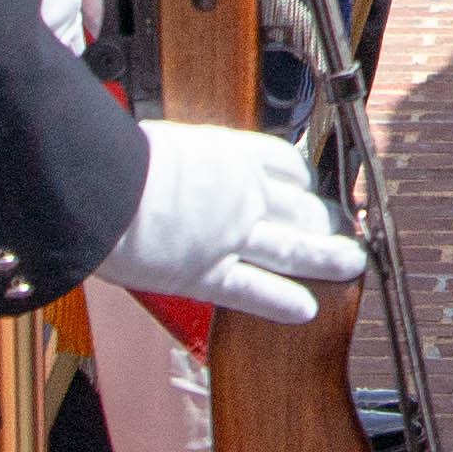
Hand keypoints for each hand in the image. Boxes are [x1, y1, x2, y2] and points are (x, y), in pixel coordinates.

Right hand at [100, 123, 366, 323]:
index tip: (315, 186)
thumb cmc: (117, 156)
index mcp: (231, 153)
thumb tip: (177, 162)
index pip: (286, 163)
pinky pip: (253, 290)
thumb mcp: (167, 142)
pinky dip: (281, 301)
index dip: (306, 179)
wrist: (99, 185)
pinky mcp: (206, 273)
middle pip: (301, 206)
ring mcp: (230, 235)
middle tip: (345, 227)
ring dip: (328, 257)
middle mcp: (242, 193)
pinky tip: (306, 309)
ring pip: (293, 247)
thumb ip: (187, 159)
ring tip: (352, 262)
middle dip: (326, 218)